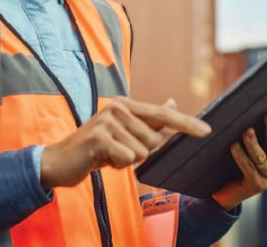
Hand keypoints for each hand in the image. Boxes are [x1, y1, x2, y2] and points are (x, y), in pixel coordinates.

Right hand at [40, 97, 210, 189]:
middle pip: (154, 140)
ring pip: (142, 151)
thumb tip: (172, 102)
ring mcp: (107, 121)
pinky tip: (101, 160)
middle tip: (117, 152)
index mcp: (126, 105)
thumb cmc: (95, 149)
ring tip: (108, 155)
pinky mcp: (99, 137)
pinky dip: (117, 165)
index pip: (163, 114)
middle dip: (140, 153)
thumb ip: (148, 119)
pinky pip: (127, 158)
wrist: (59, 161)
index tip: (207, 131)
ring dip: (127, 160)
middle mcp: (118, 108)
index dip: (186, 123)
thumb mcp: (123, 132)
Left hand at [211, 105, 266, 210]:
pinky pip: (248, 168)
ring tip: (247, 131)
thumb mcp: (254, 147)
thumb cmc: (241, 162)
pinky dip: (241, 156)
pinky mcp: (258, 185)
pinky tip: (234, 146)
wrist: (229, 191)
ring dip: (253, 143)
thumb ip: (259, 133)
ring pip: (261, 157)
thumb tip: (254, 109)